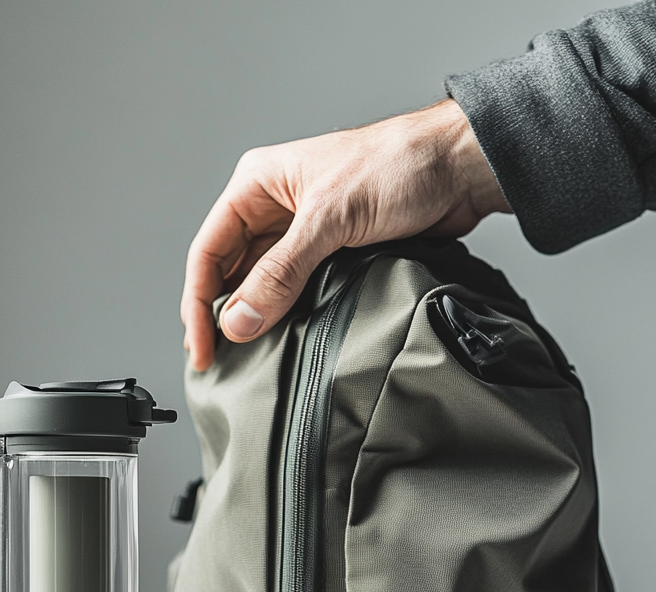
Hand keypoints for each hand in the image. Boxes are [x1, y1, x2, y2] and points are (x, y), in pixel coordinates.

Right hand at [180, 99, 510, 370]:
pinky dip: (285, 315)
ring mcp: (302, 232)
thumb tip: (239, 319)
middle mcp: (273, 208)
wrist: (458, 169)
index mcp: (258, 185)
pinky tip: (282, 338)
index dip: (197, 304)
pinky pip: (294, 290)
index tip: (201, 349)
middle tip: (216, 362)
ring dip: (253, 318)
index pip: (208, 251)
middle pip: (228, 272)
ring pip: (261, 284)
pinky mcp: (331, 252)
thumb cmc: (398, 165)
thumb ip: (282, 272)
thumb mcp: (330, 219)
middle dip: (220, 316)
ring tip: (244, 359)